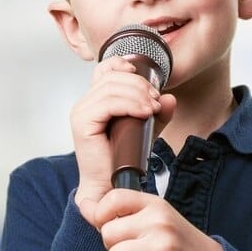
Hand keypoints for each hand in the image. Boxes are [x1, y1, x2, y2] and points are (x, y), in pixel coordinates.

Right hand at [70, 56, 176, 223]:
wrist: (110, 185)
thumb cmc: (123, 158)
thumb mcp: (146, 130)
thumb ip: (158, 113)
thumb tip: (170, 98)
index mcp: (96, 100)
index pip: (105, 69)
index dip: (124, 65)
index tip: (147, 78)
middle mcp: (85, 103)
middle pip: (112, 77)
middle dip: (139, 85)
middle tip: (156, 100)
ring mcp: (81, 112)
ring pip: (111, 88)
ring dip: (138, 95)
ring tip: (153, 109)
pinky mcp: (83, 123)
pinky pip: (108, 103)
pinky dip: (130, 104)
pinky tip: (144, 113)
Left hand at [94, 188, 226, 250]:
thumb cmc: (177, 242)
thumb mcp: (153, 219)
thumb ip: (119, 212)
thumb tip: (83, 205)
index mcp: (155, 205)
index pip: (114, 199)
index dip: (102, 215)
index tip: (111, 226)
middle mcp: (160, 221)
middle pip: (108, 234)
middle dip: (115, 247)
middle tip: (136, 250)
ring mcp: (164, 246)